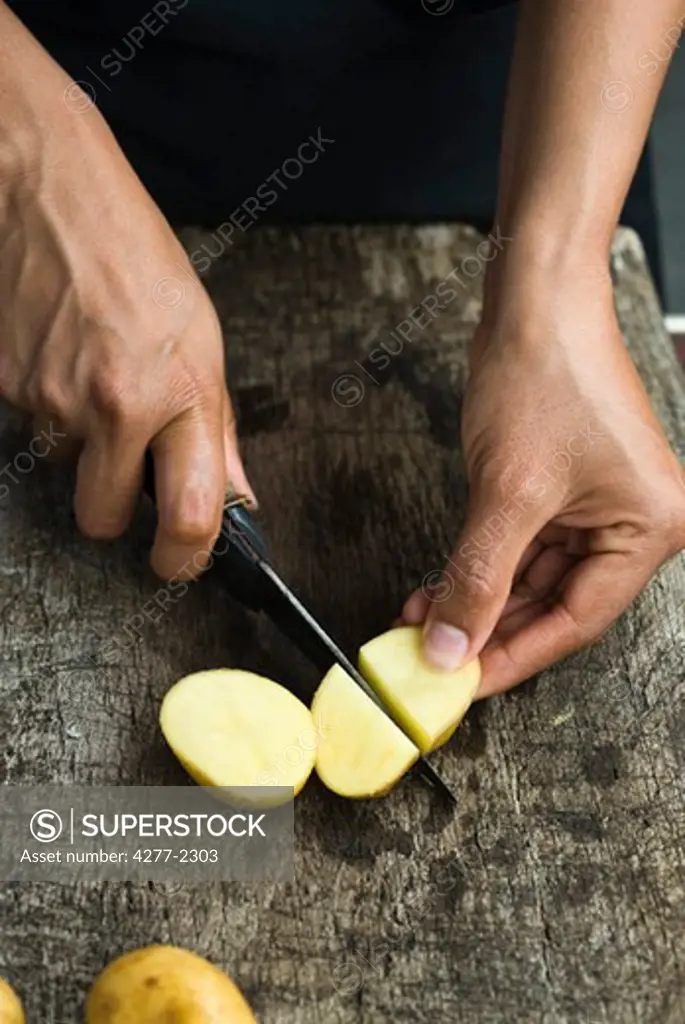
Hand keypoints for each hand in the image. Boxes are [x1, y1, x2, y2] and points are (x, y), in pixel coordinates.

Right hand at [0, 66, 252, 579]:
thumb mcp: (202, 338)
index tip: (183, 563)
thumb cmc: (132, 253)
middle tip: (128, 463)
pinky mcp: (6, 385)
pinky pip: (32, 426)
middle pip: (103, 522)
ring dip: (80, 443)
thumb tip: (235, 492)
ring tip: (95, 372)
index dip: (186, 559)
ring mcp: (51, 399)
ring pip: (64, 468)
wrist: (47, 188)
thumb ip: (217, 427)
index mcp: (180, 391)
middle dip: (114, 508)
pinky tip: (63, 354)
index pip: (191, 516)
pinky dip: (48, 404)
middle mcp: (115, 404)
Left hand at [400, 263, 684, 696]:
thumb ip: (477, 578)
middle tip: (432, 656)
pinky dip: (480, 567)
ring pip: (531, 579)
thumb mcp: (506, 493)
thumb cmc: (543, 373)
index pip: (575, 620)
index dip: (512, 656)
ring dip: (475, 599)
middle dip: (486, 628)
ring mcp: (601, 506)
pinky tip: (439, 588)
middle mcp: (635, 522)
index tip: (461, 683)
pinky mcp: (566, 489)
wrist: (533, 297)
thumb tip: (450, 647)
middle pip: (553, 603)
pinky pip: (522, 546)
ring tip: (422, 622)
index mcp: (650, 528)